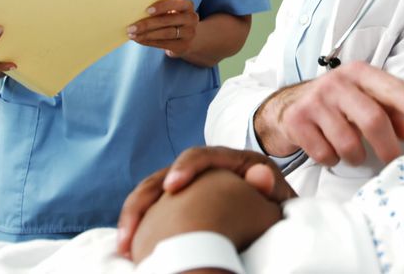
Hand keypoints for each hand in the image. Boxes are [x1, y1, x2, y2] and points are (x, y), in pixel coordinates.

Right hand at [116, 146, 295, 258]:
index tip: (173, 188)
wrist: (268, 209)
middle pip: (164, 176)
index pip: (203, 156)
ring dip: (134, 216)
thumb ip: (271, 187)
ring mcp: (186, 186)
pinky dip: (136, 226)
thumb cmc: (274, 207)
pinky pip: (148, 210)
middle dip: (145, 200)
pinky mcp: (174, 203)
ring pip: (150, 193)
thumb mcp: (278, 196)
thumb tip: (260, 175)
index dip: (186, 168)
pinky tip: (127, 247)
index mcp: (231, 161)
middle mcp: (203, 171)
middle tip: (134, 229)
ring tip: (125, 244)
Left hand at [127, 0, 198, 57]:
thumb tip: (136, 12)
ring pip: (166, 33)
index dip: (162, 6)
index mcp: (187, 5)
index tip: (147, 10)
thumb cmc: (171, 17)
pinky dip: (149, 42)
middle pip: (168, 20)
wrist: (186, 35)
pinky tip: (139, 40)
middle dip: (148, 24)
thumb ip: (159, 9)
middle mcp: (191, 18)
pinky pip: (164, 44)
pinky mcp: (183, 46)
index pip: (177, 3)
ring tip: (132, 35)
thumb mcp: (170, 10)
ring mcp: (189, 33)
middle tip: (131, 27)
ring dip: (147, 35)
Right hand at [255, 61, 403, 166]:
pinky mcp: (296, 121)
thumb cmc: (336, 103)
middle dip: (388, 146)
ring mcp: (314, 101)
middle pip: (373, 119)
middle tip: (394, 162)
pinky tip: (329, 150)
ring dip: (356, 156)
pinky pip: (325, 153)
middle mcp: (336, 82)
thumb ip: (391, 112)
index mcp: (359, 72)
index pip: (390, 87)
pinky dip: (333, 159)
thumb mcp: (363, 98)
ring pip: (348, 143)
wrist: (285, 106)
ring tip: (353, 153)